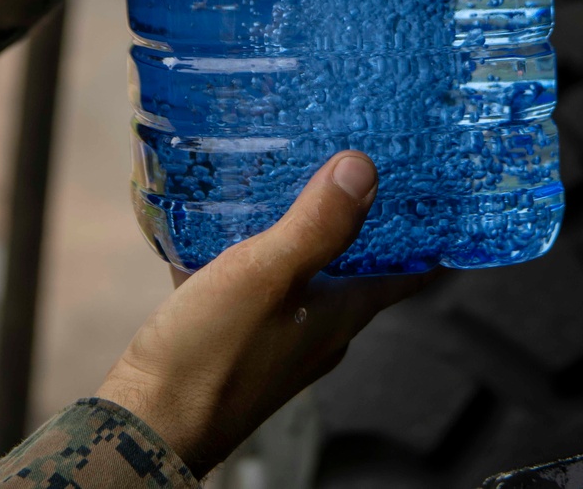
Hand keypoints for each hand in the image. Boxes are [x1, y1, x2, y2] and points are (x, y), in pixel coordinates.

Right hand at [97, 152, 429, 478]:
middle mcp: (319, 330)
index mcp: (341, 316)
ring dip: (304, 232)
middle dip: (360, 220)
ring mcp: (280, 338)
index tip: (433, 194)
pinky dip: (256, 251)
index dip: (423, 237)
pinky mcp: (240, 338)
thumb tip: (365, 169)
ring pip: (306, 274)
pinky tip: (227, 223)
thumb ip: (316, 224)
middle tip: (353, 162)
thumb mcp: (266, 273)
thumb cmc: (211, 355)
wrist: (149, 419)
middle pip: (356, 269)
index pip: (404, 275)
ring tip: (290, 178)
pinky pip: (261, 284)